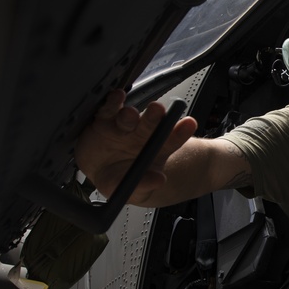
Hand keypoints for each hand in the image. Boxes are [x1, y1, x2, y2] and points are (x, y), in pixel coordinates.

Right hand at [74, 91, 197, 203]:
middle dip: (155, 117)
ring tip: (130, 114)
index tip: (189, 123)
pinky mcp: (105, 120)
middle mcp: (142, 133)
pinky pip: (108, 110)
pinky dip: (112, 103)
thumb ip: (146, 185)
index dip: (181, 131)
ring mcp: (124, 125)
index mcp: (156, 147)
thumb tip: (159, 180)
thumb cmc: (121, 180)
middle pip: (151, 123)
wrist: (98, 174)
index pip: (172, 138)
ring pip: (129, 116)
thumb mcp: (134, 191)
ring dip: (130, 114)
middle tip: (157, 110)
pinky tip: (116, 98)